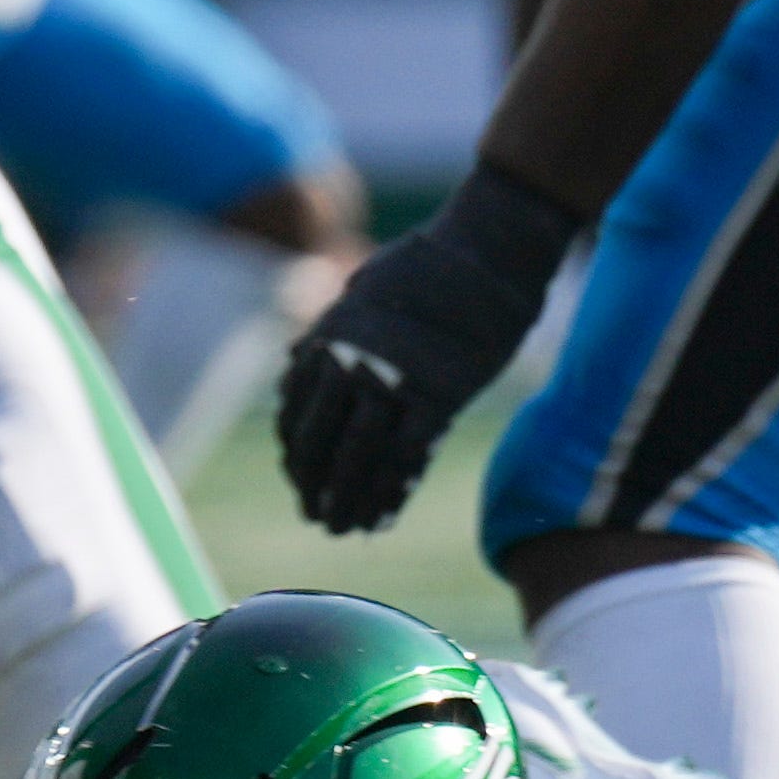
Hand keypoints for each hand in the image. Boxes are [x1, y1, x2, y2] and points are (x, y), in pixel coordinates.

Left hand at [273, 164, 577, 533]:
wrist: (484, 252)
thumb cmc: (428, 266)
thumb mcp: (360, 289)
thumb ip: (328, 328)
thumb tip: (296, 356)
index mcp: (330, 336)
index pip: (297, 406)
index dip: (295, 447)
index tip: (294, 475)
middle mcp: (351, 361)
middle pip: (321, 437)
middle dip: (312, 482)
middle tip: (311, 514)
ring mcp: (393, 379)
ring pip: (358, 454)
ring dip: (345, 497)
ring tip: (338, 526)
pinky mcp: (438, 394)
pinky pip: (406, 456)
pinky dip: (390, 493)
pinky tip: (381, 518)